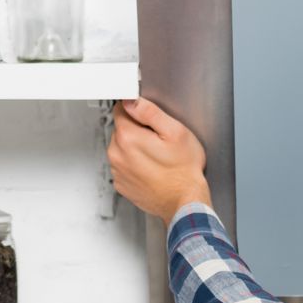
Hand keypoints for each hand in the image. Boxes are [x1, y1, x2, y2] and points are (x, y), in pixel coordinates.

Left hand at [106, 97, 212, 223]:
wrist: (185, 201)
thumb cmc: (184, 170)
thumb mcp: (175, 131)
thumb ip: (150, 112)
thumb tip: (132, 101)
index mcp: (128, 137)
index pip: (121, 109)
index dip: (138, 111)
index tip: (150, 120)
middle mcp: (117, 155)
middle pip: (121, 129)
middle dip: (137, 131)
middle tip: (158, 140)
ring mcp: (118, 172)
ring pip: (121, 149)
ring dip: (135, 149)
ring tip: (157, 156)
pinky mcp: (122, 185)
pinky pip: (124, 166)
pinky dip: (134, 165)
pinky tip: (152, 169)